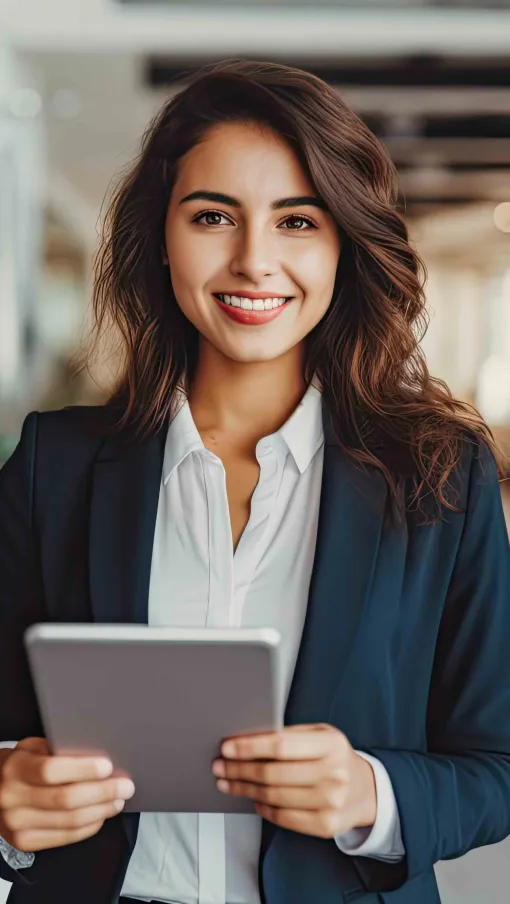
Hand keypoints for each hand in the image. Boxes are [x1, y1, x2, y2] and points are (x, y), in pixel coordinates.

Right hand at [0, 738, 134, 852]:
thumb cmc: (20, 765)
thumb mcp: (31, 748)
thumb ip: (57, 750)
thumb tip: (96, 753)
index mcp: (15, 768)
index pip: (51, 771)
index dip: (82, 769)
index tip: (108, 766)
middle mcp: (12, 799)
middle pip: (66, 799)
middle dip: (102, 792)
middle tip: (126, 785)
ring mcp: (17, 824)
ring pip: (69, 821)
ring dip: (101, 810)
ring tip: (118, 800)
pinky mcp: (25, 842)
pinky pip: (65, 837)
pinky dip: (89, 826)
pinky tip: (102, 815)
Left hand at [212, 723, 376, 838]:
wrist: (366, 791)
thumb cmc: (334, 757)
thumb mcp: (320, 735)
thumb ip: (290, 735)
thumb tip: (248, 739)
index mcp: (331, 744)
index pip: (281, 745)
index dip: (249, 747)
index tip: (227, 747)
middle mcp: (333, 774)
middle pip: (273, 773)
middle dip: (239, 769)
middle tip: (219, 766)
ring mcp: (331, 802)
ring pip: (274, 797)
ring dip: (244, 789)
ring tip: (228, 781)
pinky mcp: (326, 826)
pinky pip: (283, 817)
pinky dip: (262, 807)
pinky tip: (253, 798)